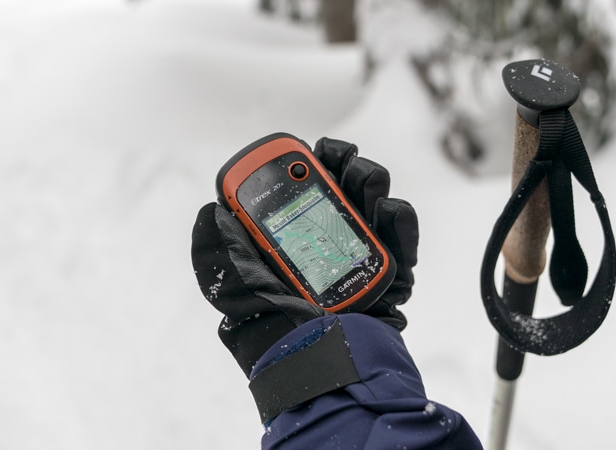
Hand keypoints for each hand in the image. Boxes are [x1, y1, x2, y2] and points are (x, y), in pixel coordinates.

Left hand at [191, 137, 418, 376]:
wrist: (321, 366)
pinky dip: (398, 215)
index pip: (295, 193)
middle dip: (340, 162)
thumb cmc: (273, 334)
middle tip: (336, 158)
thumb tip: (213, 209)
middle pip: (339, 187)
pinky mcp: (392, 272)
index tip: (295, 153)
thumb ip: (218, 250)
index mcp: (289, 244)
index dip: (297, 167)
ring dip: (370, 179)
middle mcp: (327, 245)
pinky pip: (402, 232)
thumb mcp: (231, 290)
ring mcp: (362, 255)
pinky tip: (387, 210)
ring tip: (364, 181)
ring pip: (373, 200)